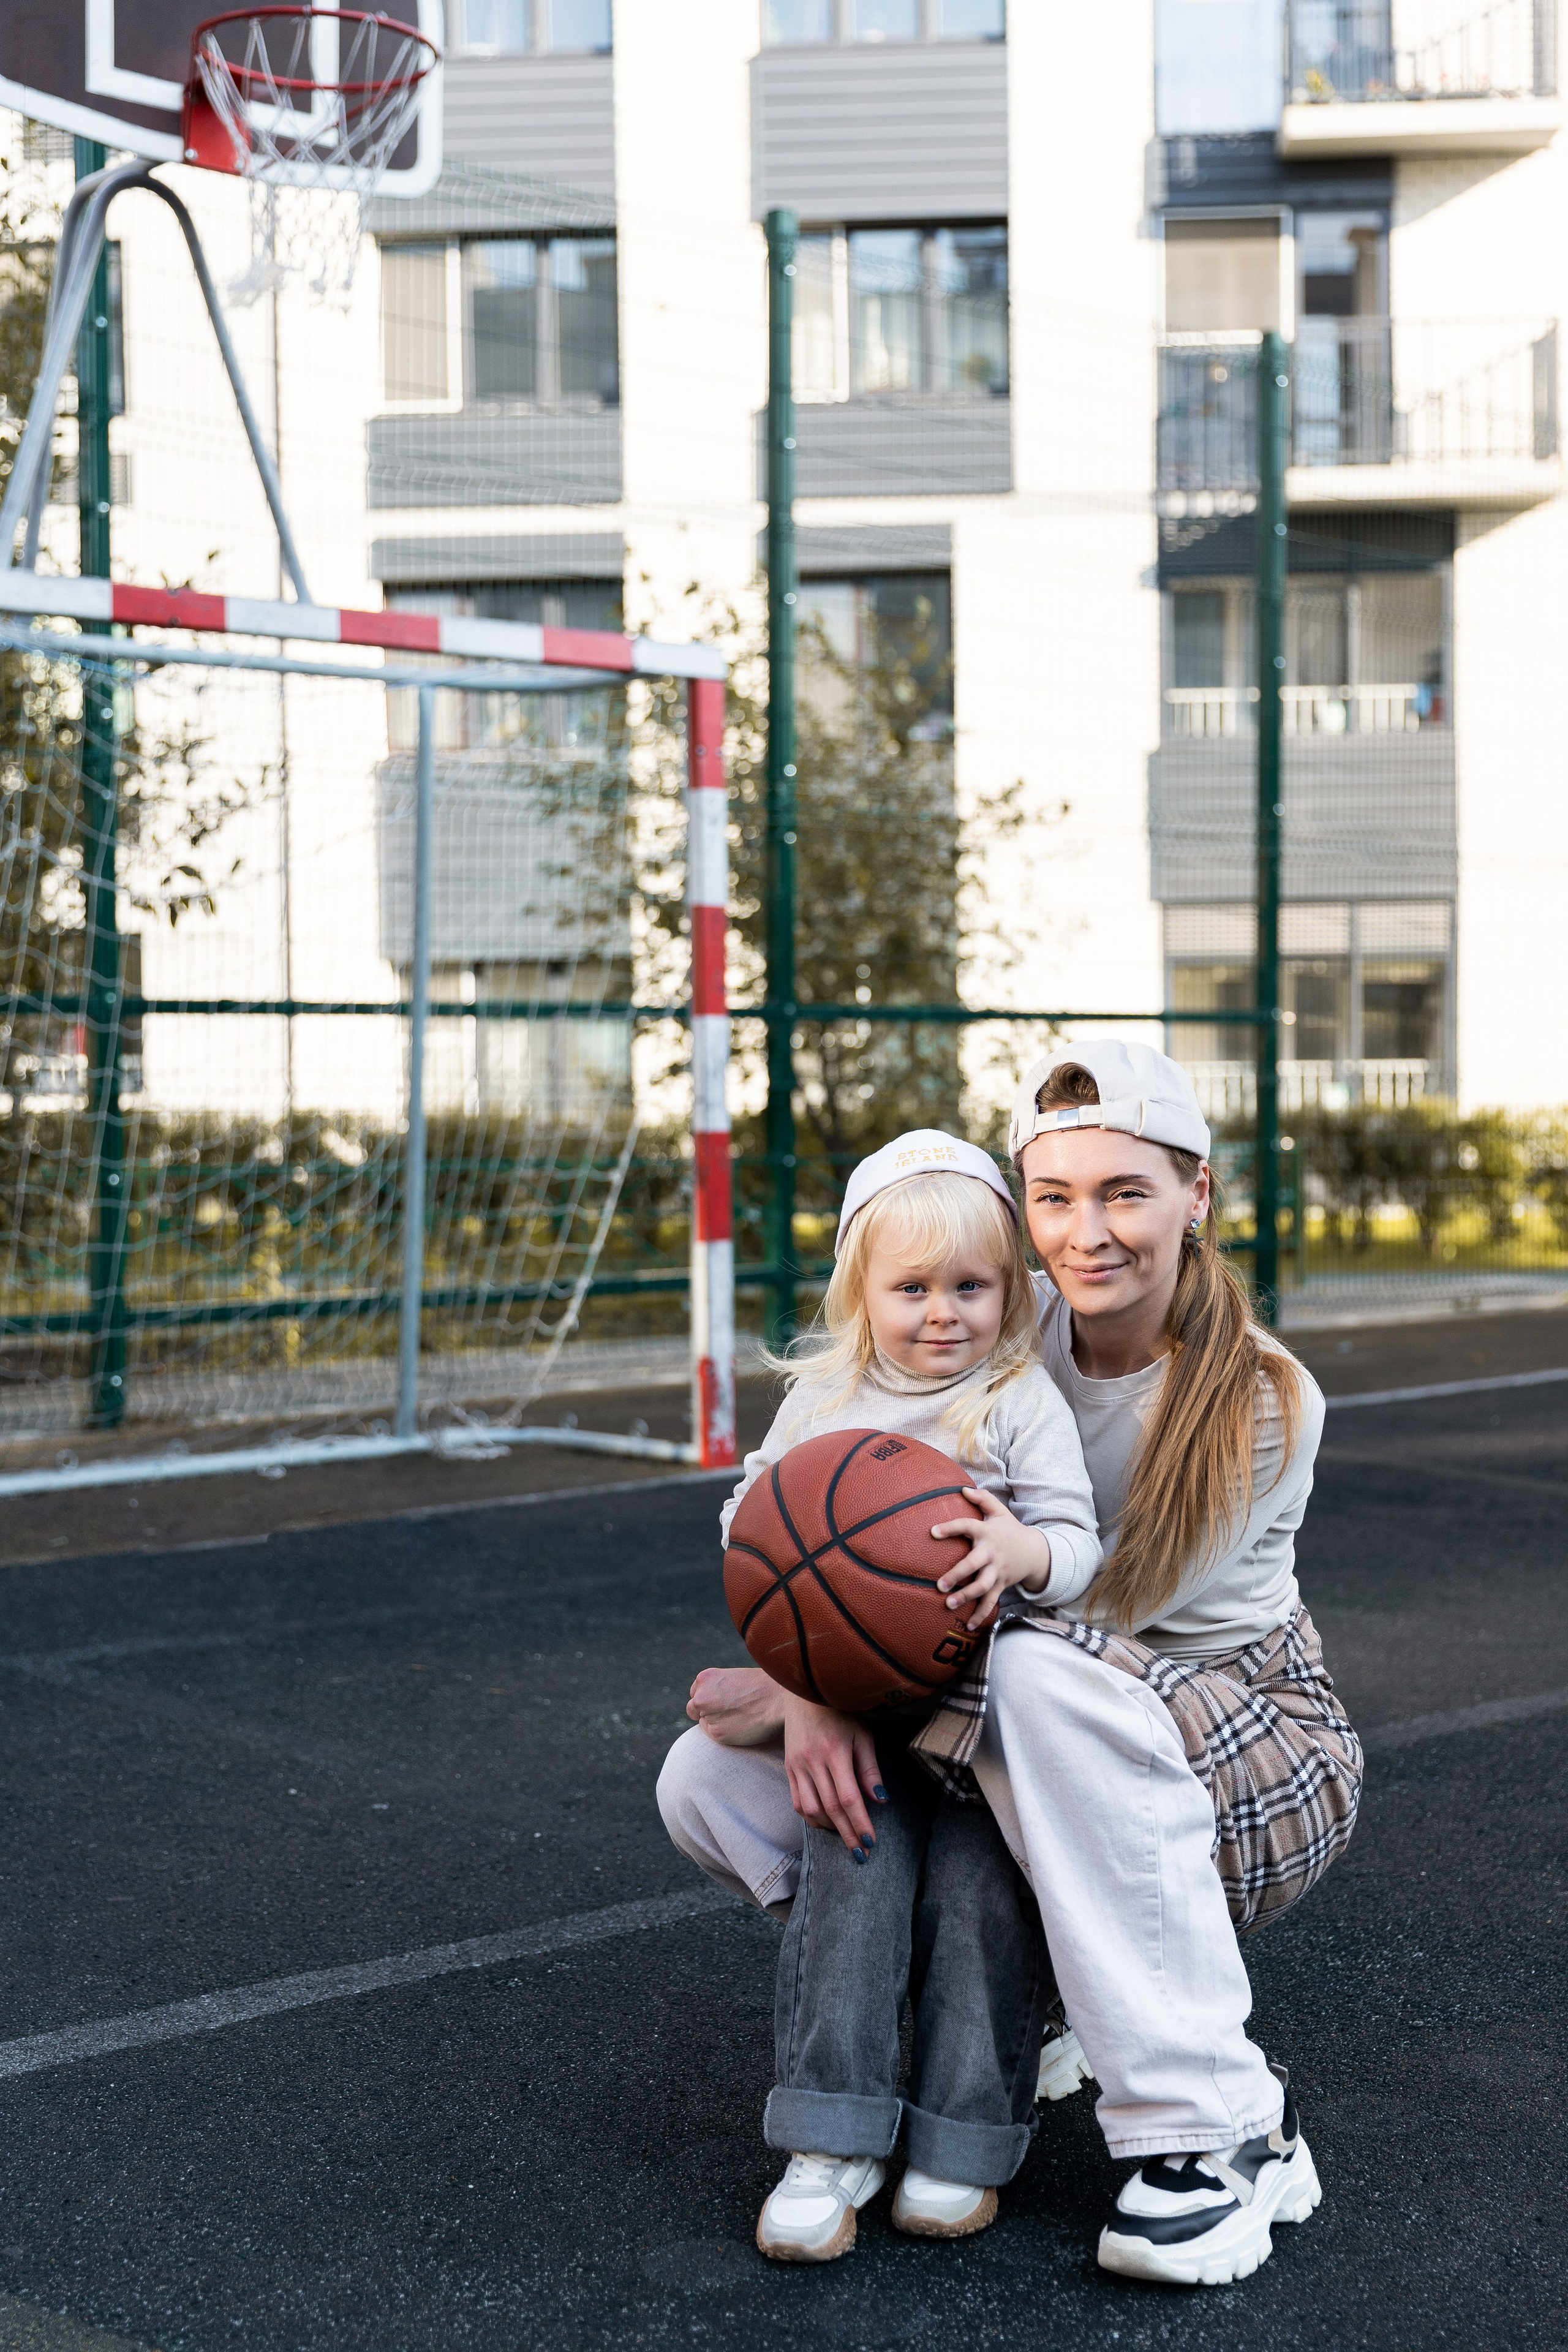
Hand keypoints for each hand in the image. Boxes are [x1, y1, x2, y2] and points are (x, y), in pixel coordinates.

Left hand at [686, 1666, 787, 1747]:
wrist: (780, 1698)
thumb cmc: (763, 1685)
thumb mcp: (735, 1678)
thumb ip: (718, 1688)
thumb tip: (713, 1703)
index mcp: (705, 1678)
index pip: (695, 1693)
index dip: (708, 1699)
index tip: (721, 1702)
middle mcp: (701, 1697)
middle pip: (694, 1710)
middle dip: (706, 1712)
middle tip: (728, 1713)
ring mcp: (708, 1716)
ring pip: (705, 1724)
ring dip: (717, 1723)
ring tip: (741, 1717)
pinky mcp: (717, 1734)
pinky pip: (714, 1736)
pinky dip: (725, 1734)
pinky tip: (743, 1725)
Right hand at [781, 1692, 886, 1856]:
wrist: (805, 1693)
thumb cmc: (841, 1712)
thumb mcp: (862, 1734)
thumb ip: (870, 1768)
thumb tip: (881, 1801)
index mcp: (835, 1751)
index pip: (848, 1798)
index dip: (860, 1823)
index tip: (871, 1842)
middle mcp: (812, 1761)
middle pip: (831, 1809)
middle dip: (847, 1834)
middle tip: (861, 1854)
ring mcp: (797, 1766)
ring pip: (811, 1810)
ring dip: (830, 1828)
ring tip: (846, 1836)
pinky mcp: (788, 1768)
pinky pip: (797, 1802)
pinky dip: (812, 1818)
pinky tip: (826, 1823)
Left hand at [929, 1489, 1050, 1630]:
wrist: (1035, 1552)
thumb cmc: (1010, 1530)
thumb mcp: (999, 1512)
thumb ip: (982, 1499)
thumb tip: (962, 1489)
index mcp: (987, 1533)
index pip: (967, 1527)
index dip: (951, 1528)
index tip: (933, 1532)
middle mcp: (992, 1553)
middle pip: (974, 1564)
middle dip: (957, 1574)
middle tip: (940, 1585)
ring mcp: (997, 1571)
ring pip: (982, 1586)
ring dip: (966, 1597)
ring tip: (949, 1604)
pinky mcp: (1001, 1585)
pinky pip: (990, 1601)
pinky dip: (980, 1615)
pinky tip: (968, 1626)